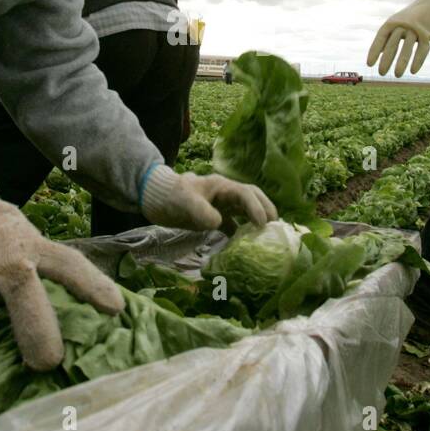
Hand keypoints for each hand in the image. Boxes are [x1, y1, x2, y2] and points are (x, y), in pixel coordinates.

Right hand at [0, 193, 123, 390]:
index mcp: (32, 247)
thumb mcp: (31, 240)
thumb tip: (101, 316)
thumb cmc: (1, 237)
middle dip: (34, 327)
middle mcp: (0, 259)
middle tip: (45, 364)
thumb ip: (51, 271)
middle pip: (21, 289)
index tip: (114, 309)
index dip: (92, 284)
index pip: (68, 263)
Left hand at [139, 165, 278, 230]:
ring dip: (256, 219)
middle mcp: (225, 193)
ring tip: (267, 235)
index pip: (246, 194)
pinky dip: (240, 232)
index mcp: (222, 185)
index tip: (262, 224)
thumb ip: (202, 212)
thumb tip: (220, 224)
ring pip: (245, 209)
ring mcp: (220, 204)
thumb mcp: (185, 203)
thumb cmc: (170, 196)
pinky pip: (233, 222)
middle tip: (275, 226)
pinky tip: (243, 245)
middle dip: (265, 209)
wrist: (154, 197)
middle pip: (252, 197)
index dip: (257, 208)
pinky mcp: (213, 215)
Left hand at [366, 0, 429, 76]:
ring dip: (402, 62)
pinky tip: (413, 71)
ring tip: (397, 75)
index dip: (375, 51)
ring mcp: (415, 30)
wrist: (429, 6)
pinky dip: (418, 61)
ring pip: (407, 48)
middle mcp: (402, 25)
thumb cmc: (407, 20)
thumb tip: (379, 54)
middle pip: (393, 44)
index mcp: (391, 23)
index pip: (380, 38)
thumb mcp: (395, 25)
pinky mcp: (427, 35)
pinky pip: (422, 50)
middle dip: (386, 60)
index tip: (369, 64)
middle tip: (381, 73)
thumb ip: (386, 38)